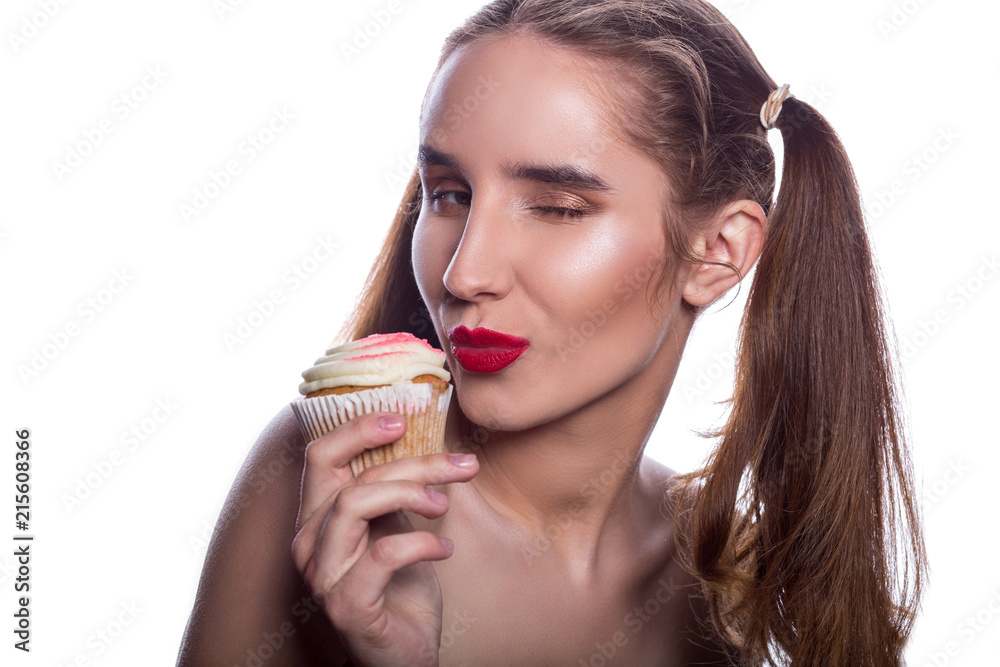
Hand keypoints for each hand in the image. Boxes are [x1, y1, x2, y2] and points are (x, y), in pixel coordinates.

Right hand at [290, 412, 478, 666]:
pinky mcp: (347, 604)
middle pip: (354, 479)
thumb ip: (394, 490)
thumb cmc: (400, 589)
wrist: (406, 655)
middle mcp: (310, 544)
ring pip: (357, 505)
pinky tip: (444, 548)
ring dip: (411, 494)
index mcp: (318, 518)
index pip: (320, 456)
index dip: (357, 429)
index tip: (402, 419)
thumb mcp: (396, 527)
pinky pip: (383, 554)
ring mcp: (324, 576)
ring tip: (443, 505)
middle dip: (415, 464)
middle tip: (462, 466)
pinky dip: (421, 543)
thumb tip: (422, 435)